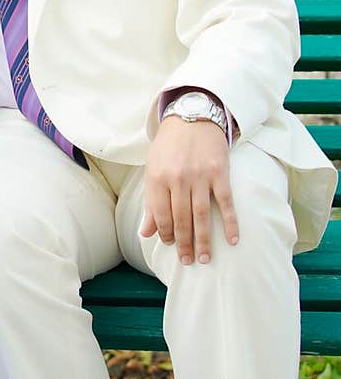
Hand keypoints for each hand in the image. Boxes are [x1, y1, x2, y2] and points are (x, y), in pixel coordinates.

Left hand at [140, 116, 238, 264]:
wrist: (192, 117)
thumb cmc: (169, 146)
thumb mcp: (153, 169)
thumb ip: (151, 202)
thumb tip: (146, 233)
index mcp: (157, 178)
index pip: (161, 215)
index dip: (165, 234)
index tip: (170, 245)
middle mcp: (178, 179)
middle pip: (181, 220)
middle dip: (184, 244)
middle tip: (188, 261)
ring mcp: (200, 177)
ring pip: (201, 216)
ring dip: (203, 240)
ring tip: (205, 259)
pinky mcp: (219, 173)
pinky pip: (226, 203)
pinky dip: (230, 223)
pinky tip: (232, 240)